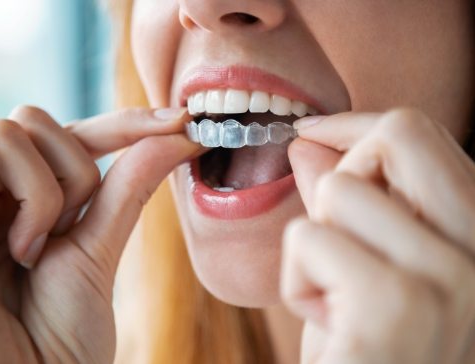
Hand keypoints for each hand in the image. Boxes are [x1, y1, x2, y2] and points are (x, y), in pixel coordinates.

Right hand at [0, 106, 200, 362]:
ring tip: (25, 251)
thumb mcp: (99, 252)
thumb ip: (128, 189)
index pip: (83, 138)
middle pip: (41, 123)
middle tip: (61, 238)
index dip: (129, 124)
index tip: (182, 120)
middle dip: (70, 174)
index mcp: (42, 200)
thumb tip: (177, 136)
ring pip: (8, 133)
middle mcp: (4, 192)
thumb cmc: (59, 335)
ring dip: (35, 194)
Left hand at [282, 108, 474, 363]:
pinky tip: (330, 326)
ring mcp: (451, 280)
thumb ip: (345, 201)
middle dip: (344, 172)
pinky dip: (298, 280)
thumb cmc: (363, 349)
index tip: (312, 132)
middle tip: (336, 231)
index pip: (421, 134)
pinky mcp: (395, 307)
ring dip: (315, 247)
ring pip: (338, 192)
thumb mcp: (360, 267)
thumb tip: (309, 141)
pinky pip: (308, 239)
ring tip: (338, 300)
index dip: (356, 127)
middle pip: (398, 135)